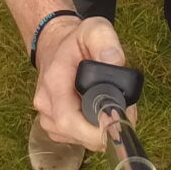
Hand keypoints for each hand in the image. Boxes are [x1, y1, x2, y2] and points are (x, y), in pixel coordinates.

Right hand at [33, 14, 124, 150]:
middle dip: (104, 131)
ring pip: (78, 140)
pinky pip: (76, 139)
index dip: (94, 130)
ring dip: (100, 131)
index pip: (67, 120)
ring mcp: (47, 118)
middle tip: (125, 113)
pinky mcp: (54, 127)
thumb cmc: (76, 41)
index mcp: (53, 83)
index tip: (118, 122)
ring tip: (114, 108)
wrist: (56, 47)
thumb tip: (116, 61)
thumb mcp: (93, 29)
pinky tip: (101, 114)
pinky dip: (93, 132)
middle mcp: (45, 105)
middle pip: (76, 134)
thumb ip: (105, 41)